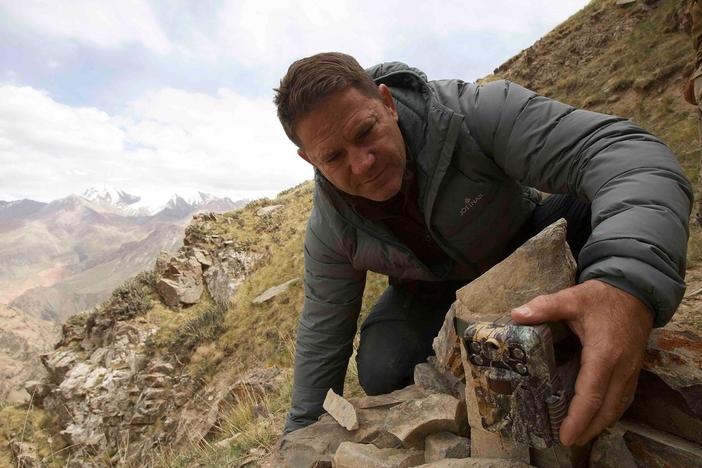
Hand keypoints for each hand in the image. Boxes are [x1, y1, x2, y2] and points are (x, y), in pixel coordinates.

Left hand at [511, 279, 652, 446]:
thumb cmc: (601, 297)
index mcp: (603, 353)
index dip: (579, 418)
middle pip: (606, 408)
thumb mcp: (571, 298)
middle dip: (588, 428)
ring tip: (580, 435)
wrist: (635, 291)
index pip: (591, 393)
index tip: (566, 435)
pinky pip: (623, 397)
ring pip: (617, 406)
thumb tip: (517, 314)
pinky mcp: (633, 370)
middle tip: (568, 441)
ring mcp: (630, 370)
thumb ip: (545, 306)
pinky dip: (610, 412)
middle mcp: (621, 367)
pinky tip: (598, 417)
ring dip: (600, 424)